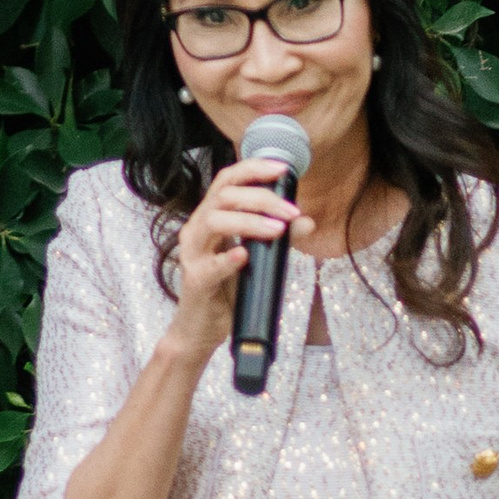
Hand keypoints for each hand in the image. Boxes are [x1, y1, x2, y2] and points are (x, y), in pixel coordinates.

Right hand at [163, 159, 313, 365]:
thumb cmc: (228, 289)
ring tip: (279, 230)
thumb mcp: (257, 259)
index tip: (282, 169)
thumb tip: (306, 221)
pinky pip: (209, 266)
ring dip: (249, 221)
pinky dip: (228, 258)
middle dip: (261, 197)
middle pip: (224, 196)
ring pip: (214, 221)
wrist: (202, 329)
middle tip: (291, 211)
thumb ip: (278, 239)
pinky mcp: (195, 281)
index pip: (226, 180)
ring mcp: (192, 254)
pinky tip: (245, 256)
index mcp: (210, 217)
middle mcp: (197, 229)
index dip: (253, 169)